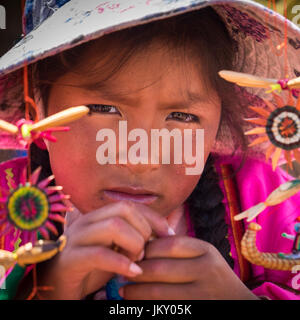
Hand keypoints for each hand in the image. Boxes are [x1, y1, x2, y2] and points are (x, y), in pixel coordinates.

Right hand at [37, 201, 172, 298]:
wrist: (57, 286)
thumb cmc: (90, 267)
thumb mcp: (115, 249)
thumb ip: (132, 238)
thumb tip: (162, 233)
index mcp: (98, 217)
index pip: (130, 205)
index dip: (153, 217)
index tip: (168, 234)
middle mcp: (87, 221)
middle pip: (123, 209)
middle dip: (143, 229)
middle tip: (146, 251)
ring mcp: (77, 238)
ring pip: (113, 226)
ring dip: (134, 243)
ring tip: (138, 260)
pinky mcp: (71, 258)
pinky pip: (100, 254)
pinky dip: (122, 263)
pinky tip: (133, 273)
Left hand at [119, 236, 258, 299]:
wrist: (236, 303)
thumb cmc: (211, 275)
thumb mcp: (201, 255)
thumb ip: (178, 248)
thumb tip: (142, 242)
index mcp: (204, 250)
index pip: (167, 244)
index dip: (145, 248)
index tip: (130, 251)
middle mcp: (205, 269)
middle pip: (159, 268)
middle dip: (136, 270)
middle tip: (119, 270)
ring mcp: (203, 293)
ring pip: (159, 292)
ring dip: (136, 292)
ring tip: (123, 290)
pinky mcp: (196, 309)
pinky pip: (165, 308)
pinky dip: (147, 306)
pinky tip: (136, 304)